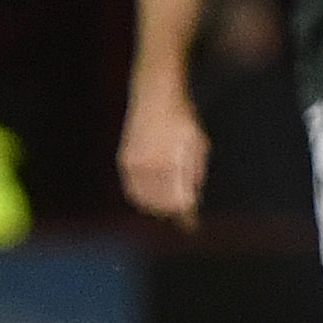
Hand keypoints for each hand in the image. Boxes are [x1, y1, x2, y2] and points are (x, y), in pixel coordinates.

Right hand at [117, 88, 210, 230]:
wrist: (156, 94)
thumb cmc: (183, 119)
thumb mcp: (197, 145)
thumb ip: (194, 176)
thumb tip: (192, 201)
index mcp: (172, 162)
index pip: (178, 202)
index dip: (186, 216)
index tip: (191, 227)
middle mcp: (151, 165)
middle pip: (162, 204)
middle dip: (173, 212)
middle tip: (184, 216)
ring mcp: (135, 163)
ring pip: (145, 200)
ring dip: (158, 207)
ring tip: (170, 205)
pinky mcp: (125, 161)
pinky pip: (133, 190)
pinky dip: (143, 197)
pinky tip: (153, 196)